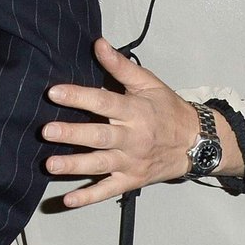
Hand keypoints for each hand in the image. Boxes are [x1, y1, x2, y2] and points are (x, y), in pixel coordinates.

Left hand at [43, 39, 205, 208]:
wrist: (198, 143)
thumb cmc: (169, 110)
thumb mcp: (149, 83)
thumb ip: (120, 66)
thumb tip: (98, 44)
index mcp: (135, 112)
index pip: (104, 102)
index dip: (79, 96)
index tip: (54, 92)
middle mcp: (132, 138)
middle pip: (99, 136)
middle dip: (72, 134)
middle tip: (47, 131)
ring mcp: (131, 162)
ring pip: (100, 165)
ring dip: (74, 166)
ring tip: (50, 164)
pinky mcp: (131, 180)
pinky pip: (108, 191)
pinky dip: (88, 197)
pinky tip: (68, 200)